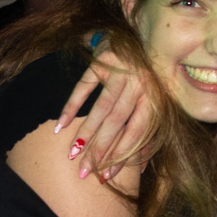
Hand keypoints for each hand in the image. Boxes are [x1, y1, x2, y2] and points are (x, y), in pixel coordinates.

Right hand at [55, 50, 154, 180]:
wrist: (145, 40)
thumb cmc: (151, 80)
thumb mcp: (157, 105)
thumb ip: (149, 135)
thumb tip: (140, 169)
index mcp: (155, 98)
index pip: (137, 132)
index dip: (122, 155)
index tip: (106, 176)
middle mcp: (140, 85)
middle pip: (117, 122)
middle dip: (99, 149)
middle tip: (83, 171)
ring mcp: (121, 71)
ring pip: (101, 107)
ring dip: (85, 131)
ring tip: (71, 153)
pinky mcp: (102, 60)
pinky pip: (84, 85)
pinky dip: (71, 105)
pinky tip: (60, 125)